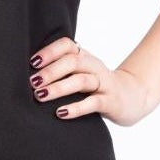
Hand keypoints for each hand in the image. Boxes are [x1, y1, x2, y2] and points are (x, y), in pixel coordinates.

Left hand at [28, 36, 157, 127]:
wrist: (133, 98)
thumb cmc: (97, 87)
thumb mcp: (81, 74)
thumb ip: (61, 71)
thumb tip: (27, 77)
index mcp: (85, 57)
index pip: (67, 45)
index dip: (49, 52)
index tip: (32, 63)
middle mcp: (94, 66)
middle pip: (73, 61)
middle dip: (50, 71)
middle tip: (33, 83)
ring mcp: (104, 84)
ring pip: (82, 81)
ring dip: (59, 88)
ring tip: (40, 96)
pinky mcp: (111, 102)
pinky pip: (94, 103)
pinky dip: (76, 108)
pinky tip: (61, 113)